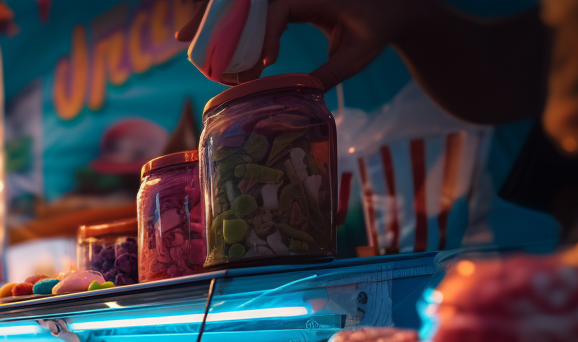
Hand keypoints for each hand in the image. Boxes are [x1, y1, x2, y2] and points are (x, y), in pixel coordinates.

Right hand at [177, 0, 439, 87]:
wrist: (392, 4)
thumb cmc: (378, 27)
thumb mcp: (358, 54)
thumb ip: (329, 74)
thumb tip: (298, 96)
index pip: (278, 7)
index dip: (263, 34)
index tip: (263, 63)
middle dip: (214, 17)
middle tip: (184, 39)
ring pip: (242, 2)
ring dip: (212, 20)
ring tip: (185, 39)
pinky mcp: (283, 0)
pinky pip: (250, 8)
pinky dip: (227, 23)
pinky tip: (206, 39)